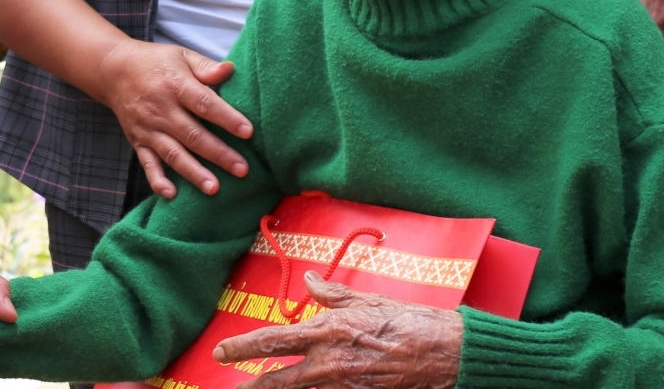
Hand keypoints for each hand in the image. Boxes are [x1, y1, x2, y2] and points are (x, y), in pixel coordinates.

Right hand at [93, 39, 252, 198]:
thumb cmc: (156, 62)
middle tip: (242, 169)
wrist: (113, 70)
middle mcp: (161, 109)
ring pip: (173, 154)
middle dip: (218, 154)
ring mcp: (148, 128)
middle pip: (193, 135)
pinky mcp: (138, 142)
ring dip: (194, 172)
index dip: (226, 118)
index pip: (204, 103)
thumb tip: (231, 69)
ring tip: (214, 188)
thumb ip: (206, 67)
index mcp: (175, 85)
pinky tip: (172, 194)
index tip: (248, 132)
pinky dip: (158, 180)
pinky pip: (148, 163)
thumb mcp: (181, 56)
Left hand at [213, 272, 461, 388]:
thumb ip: (331, 295)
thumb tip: (309, 284)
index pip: (271, 341)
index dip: (241, 348)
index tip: (220, 352)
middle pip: (277, 382)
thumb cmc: (406, 321)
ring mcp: (343, 385)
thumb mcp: (365, 300)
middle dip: (250, 387)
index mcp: (326, 331)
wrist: (443, 351)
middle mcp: (328, 362)